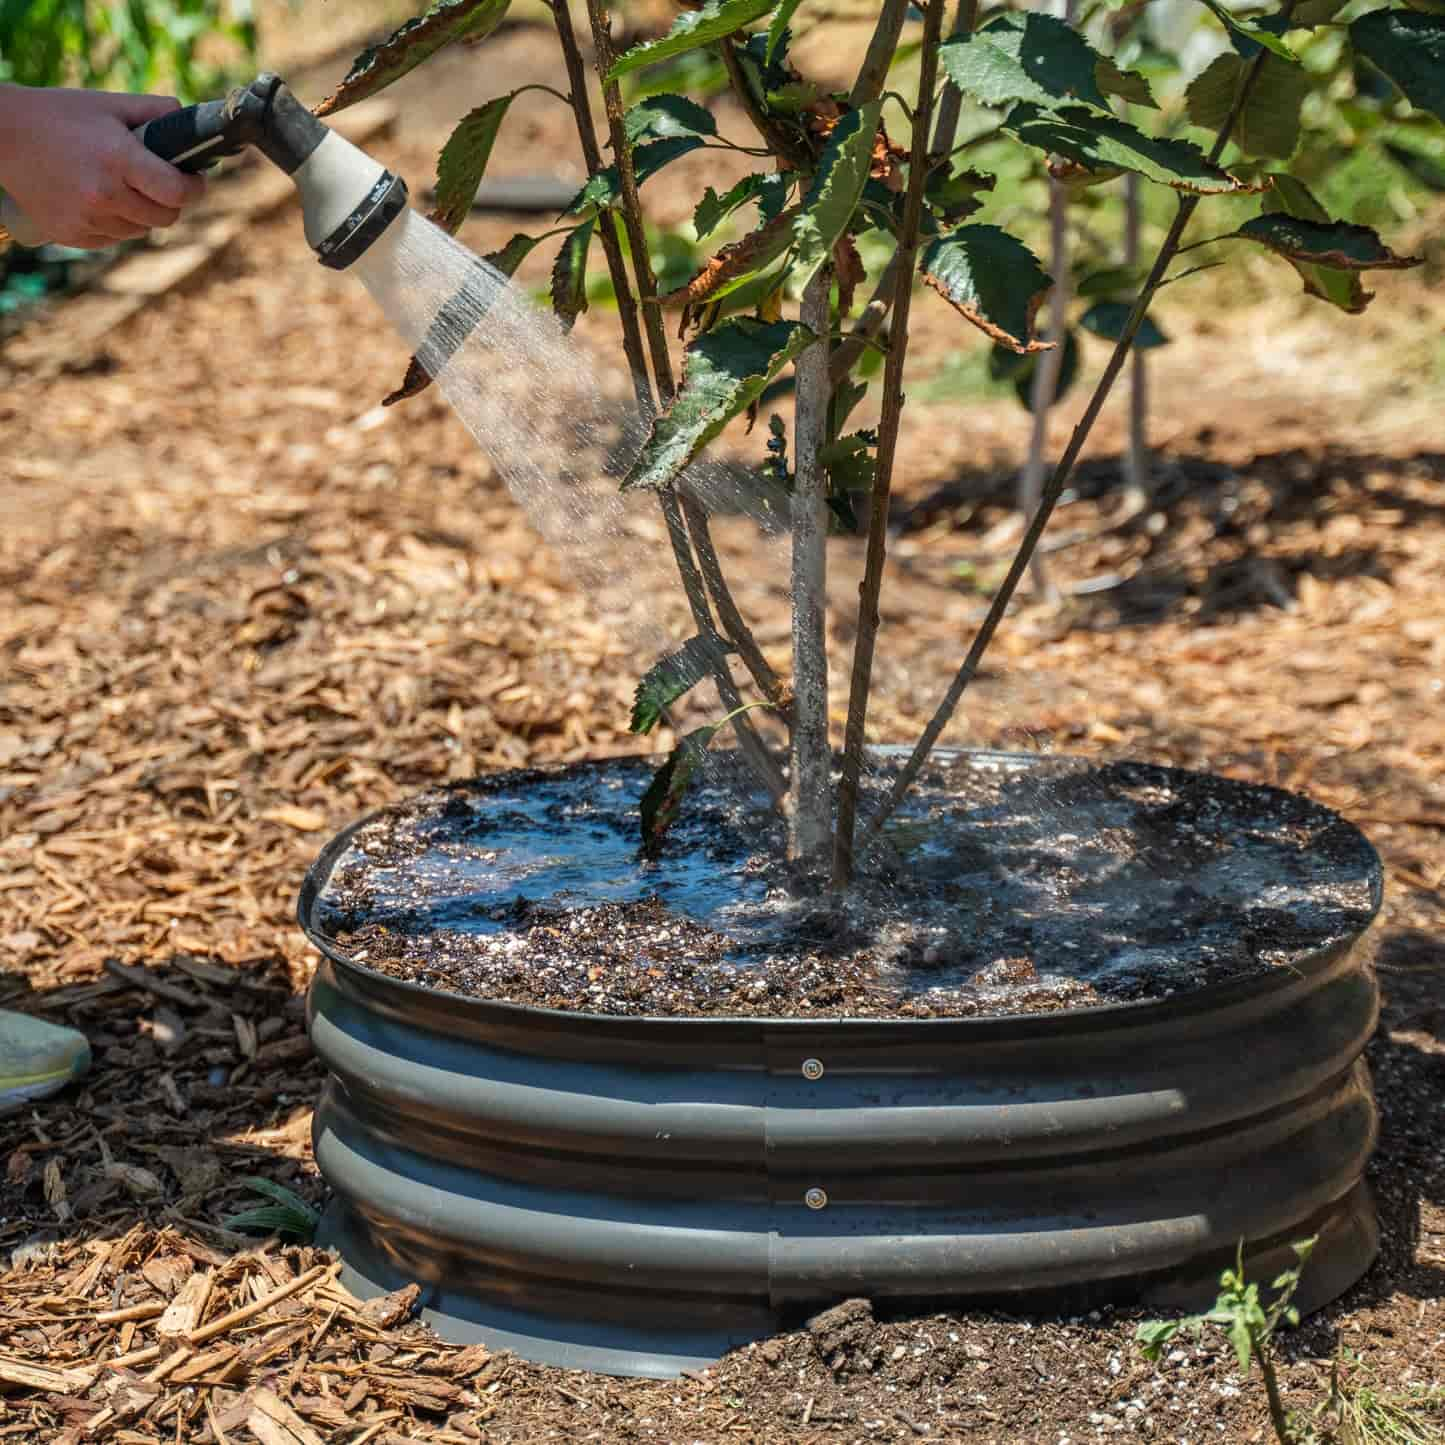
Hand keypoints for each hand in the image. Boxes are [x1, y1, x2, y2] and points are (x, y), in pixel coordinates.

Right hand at [0, 87, 206, 249]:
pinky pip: (113, 237)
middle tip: (159, 183)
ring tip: (119, 186)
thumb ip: (154, 111)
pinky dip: (114, 222)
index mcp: (118, 159)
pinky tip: (96, 197)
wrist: (4, 135)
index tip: (194, 180)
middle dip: (170, 201)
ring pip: (140, 230)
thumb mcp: (108, 104)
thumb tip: (191, 124)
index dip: (194, 188)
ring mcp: (87, 218)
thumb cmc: (61, 115)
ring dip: (140, 213)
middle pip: (166, 218)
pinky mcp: (72, 235)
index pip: (178, 192)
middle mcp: (104, 194)